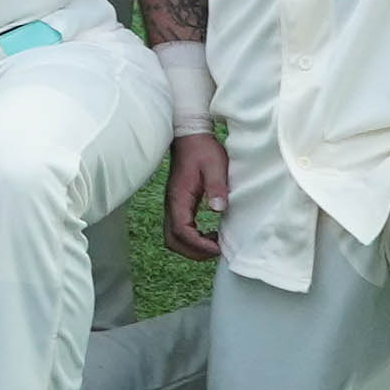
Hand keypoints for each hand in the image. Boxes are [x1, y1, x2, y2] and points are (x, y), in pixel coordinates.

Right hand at [163, 130, 230, 262]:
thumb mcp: (215, 166)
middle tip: (216, 251)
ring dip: (191, 247)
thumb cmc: (203, 150)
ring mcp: (173, 205)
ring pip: (173, 237)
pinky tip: (209, 234)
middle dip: (193, 252)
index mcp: (179, 197)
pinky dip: (192, 238)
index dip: (199, 245)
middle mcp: (172, 204)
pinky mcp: (178, 204)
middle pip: (172, 240)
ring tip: (214, 244)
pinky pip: (179, 229)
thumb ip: (216, 187)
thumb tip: (218, 210)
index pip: (182, 230)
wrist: (190, 137)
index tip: (218, 248)